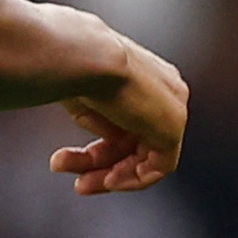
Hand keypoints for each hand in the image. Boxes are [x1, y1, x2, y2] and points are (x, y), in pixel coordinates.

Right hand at [50, 34, 187, 194]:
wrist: (81, 54)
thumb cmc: (70, 62)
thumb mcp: (82, 92)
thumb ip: (100, 116)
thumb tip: (108, 136)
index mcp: (146, 73)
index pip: (126, 119)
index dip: (98, 143)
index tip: (66, 155)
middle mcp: (165, 89)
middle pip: (135, 139)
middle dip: (99, 161)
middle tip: (64, 169)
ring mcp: (173, 108)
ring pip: (144, 155)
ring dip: (109, 174)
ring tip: (79, 183)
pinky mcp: (173, 128)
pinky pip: (159, 167)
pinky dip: (133, 178)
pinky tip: (106, 181)